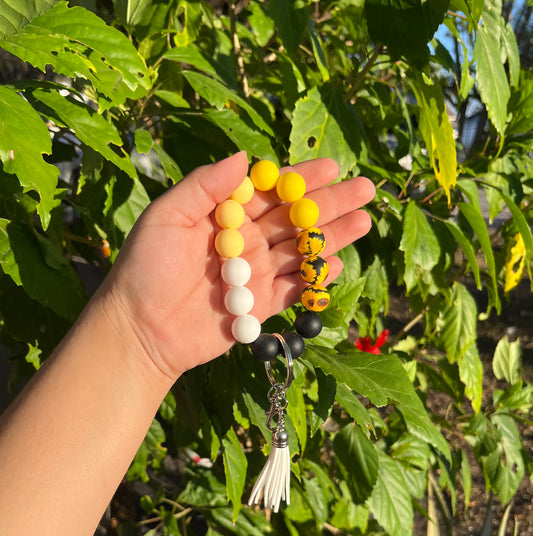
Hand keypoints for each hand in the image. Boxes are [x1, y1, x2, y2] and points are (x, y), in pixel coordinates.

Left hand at [105, 152, 374, 379]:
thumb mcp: (166, 217)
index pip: (269, 191)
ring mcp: (255, 274)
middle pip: (294, 219)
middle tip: (364, 190)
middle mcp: (244, 241)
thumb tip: (244, 157)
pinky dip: (315, 280)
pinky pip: (294, 291)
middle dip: (329, 205)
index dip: (299, 179)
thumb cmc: (145, 268)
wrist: (139, 329)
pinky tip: (337, 264)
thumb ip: (204, 186)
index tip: (330, 167)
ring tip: (363, 222)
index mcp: (223, 214)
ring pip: (301, 252)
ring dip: (332, 238)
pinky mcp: (261, 307)